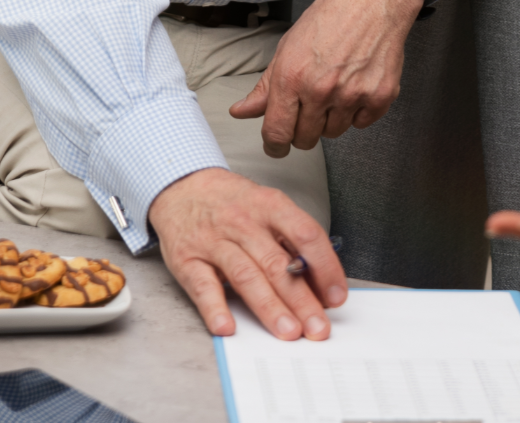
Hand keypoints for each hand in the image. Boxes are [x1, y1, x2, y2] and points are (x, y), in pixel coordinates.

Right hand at [149, 167, 348, 339]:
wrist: (182, 187)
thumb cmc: (233, 203)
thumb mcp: (267, 207)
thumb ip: (290, 240)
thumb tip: (320, 282)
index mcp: (270, 205)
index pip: (306, 235)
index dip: (325, 267)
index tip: (337, 296)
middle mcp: (243, 222)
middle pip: (277, 264)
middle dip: (302, 299)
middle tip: (318, 327)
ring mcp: (213, 241)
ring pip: (246, 277)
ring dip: (269, 308)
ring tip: (288, 331)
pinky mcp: (187, 260)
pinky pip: (203, 286)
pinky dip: (215, 309)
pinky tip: (228, 328)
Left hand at [230, 0, 421, 154]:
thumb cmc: (330, 17)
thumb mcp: (288, 47)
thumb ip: (265, 86)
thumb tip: (240, 112)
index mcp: (291, 78)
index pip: (277, 133)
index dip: (274, 145)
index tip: (277, 146)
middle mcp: (321, 90)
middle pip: (305, 139)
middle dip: (303, 130)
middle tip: (310, 107)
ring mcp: (352, 95)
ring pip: (334, 132)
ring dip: (331, 119)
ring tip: (336, 89)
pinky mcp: (380, 96)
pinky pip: (361, 124)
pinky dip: (358, 112)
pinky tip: (356, 86)